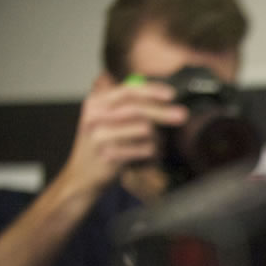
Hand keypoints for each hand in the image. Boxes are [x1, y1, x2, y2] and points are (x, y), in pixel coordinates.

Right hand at [58, 74, 186, 197]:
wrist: (83, 175)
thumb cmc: (102, 146)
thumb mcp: (106, 119)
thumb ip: (125, 104)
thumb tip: (158, 95)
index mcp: (96, 103)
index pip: (127, 90)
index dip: (151, 91)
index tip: (171, 94)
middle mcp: (95, 116)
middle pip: (138, 109)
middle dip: (163, 112)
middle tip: (182, 115)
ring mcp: (100, 136)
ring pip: (145, 129)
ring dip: (157, 139)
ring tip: (156, 147)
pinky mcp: (110, 155)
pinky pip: (144, 149)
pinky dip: (153, 154)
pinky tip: (150, 158)